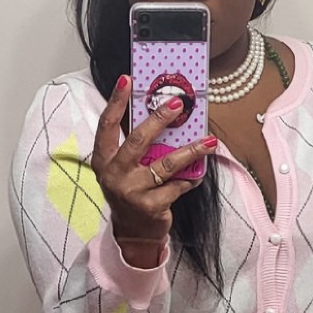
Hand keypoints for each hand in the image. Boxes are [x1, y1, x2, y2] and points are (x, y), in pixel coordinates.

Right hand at [91, 74, 216, 240]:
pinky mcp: (151, 206)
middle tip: (177, 104)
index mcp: (103, 160)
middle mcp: (114, 175)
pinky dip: (192, 177)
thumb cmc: (131, 192)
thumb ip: (135, 146)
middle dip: (159, 119)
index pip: (107, 125)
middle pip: (138, 140)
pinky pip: (178, 185)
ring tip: (209, 141)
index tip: (126, 79)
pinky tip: (200, 171)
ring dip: (191, 151)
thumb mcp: (124, 169)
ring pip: (166, 164)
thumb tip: (161, 114)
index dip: (116, 101)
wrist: (134, 233)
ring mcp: (132, 192)